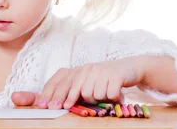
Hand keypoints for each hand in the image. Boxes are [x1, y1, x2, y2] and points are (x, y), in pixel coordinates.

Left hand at [12, 56, 148, 108]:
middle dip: (69, 99)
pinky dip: (112, 98)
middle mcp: (87, 68)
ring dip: (99, 100)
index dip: (53, 93)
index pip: (62, 81)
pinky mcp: (114, 75)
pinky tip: (115, 94)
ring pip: (93, 95)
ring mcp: (101, 70)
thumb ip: (73, 91)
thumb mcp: (87, 83)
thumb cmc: (104, 80)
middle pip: (75, 89)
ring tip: (104, 96)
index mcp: (78, 70)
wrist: (129, 68)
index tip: (47, 106)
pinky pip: (108, 94)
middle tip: (65, 108)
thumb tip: (56, 104)